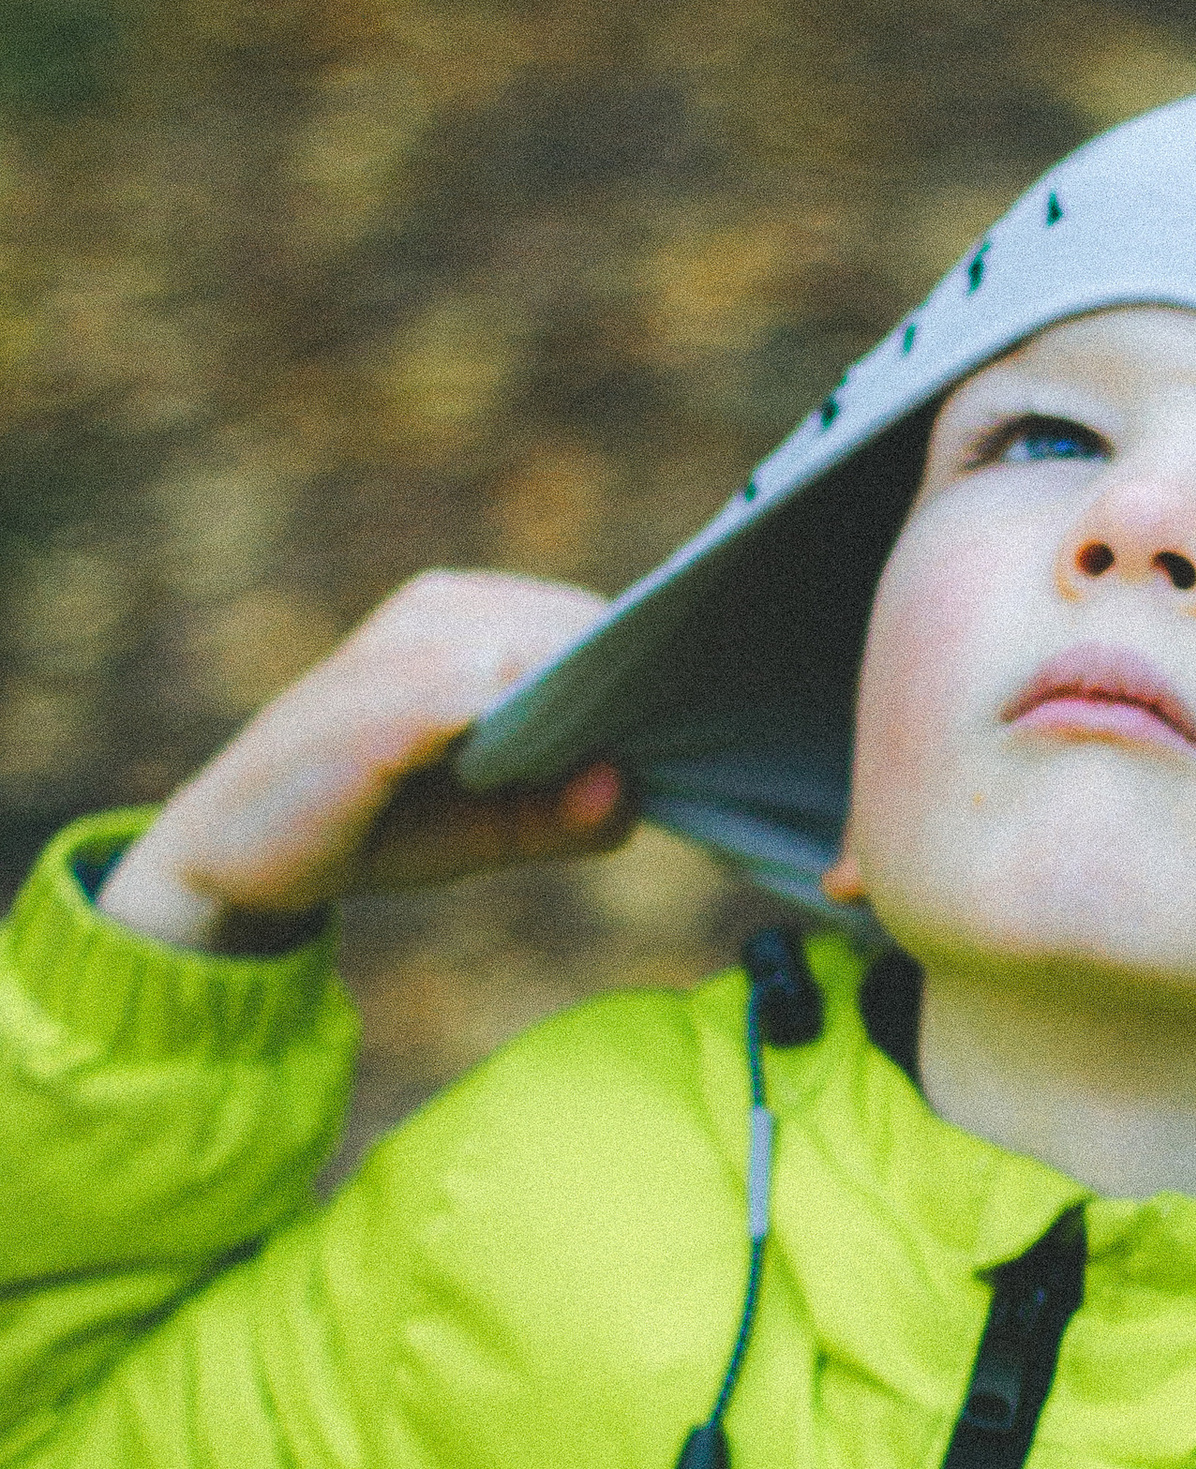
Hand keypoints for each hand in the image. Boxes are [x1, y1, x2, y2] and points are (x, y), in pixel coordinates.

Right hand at [99, 572, 626, 953]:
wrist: (237, 857)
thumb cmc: (379, 825)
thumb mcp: (496, 827)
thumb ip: (572, 814)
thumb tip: (630, 787)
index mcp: (469, 615)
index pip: (595, 625)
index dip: (646, 681)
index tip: (685, 733)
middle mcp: (441, 612)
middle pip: (584, 636)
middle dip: (627, 702)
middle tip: (658, 766)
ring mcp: (407, 648)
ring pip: (546, 660)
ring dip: (588, 722)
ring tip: (608, 780)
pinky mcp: (382, 705)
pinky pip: (482, 700)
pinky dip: (533, 739)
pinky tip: (558, 784)